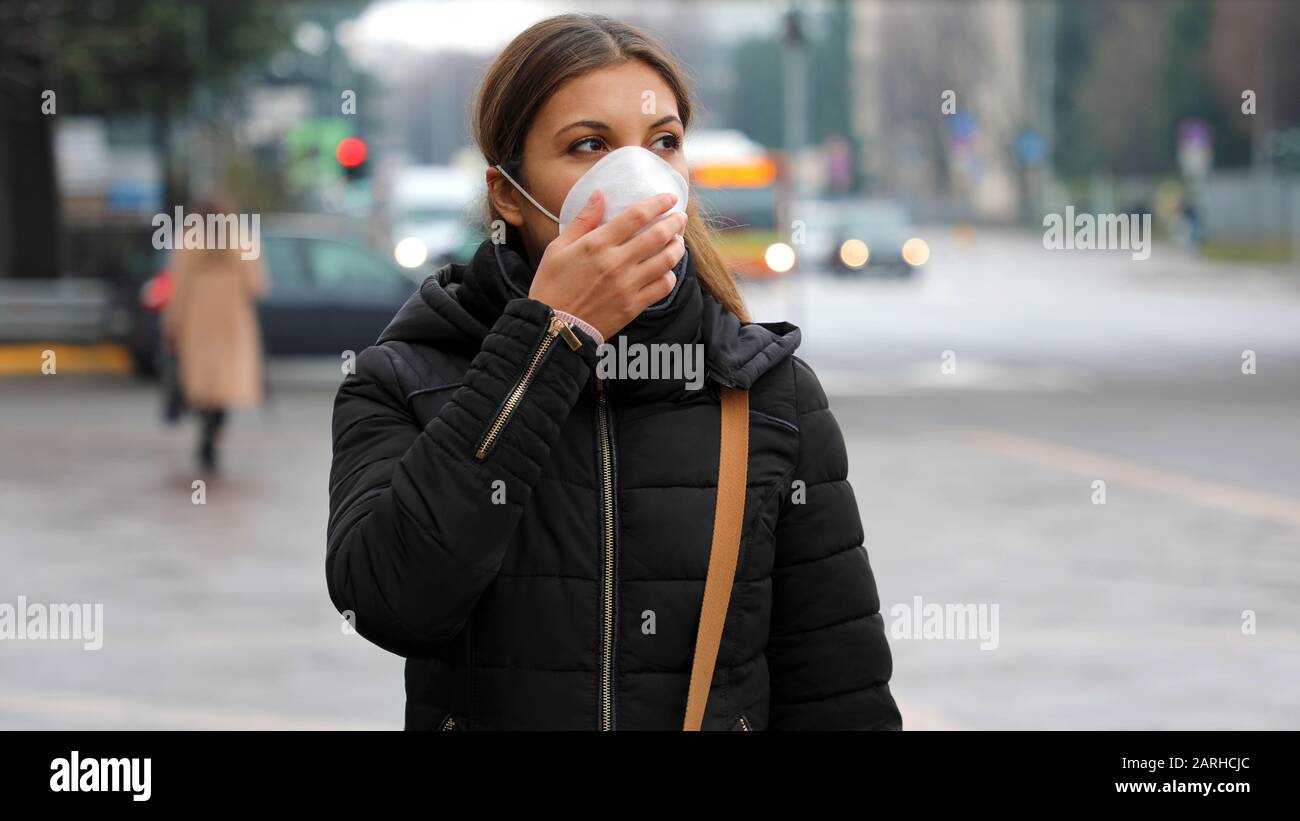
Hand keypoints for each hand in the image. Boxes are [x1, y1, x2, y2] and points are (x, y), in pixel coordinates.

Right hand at [527, 190, 686, 340]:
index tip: (669, 198)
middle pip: (658, 235)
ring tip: (678, 241)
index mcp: (597, 244)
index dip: (658, 203)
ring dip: (677, 247)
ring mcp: (627, 285)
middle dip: (674, 223)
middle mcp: (616, 262)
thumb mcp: (557, 248)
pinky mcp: (633, 306)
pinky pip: (663, 287)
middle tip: (680, 218)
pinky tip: (667, 270)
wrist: (553, 327)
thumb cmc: (551, 285)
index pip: (636, 216)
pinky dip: (670, 275)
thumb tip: (600, 194)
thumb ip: (583, 220)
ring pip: (666, 261)